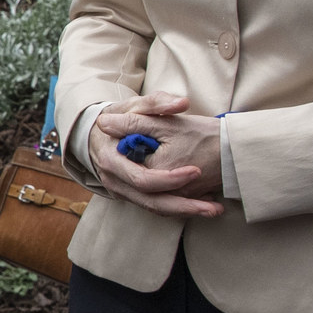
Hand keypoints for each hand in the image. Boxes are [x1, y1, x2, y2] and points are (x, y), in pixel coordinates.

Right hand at [90, 93, 224, 218]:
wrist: (98, 133)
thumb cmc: (118, 118)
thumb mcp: (135, 105)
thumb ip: (158, 102)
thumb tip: (182, 103)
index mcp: (112, 160)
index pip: (141, 178)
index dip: (169, 179)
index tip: (197, 170)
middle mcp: (115, 181)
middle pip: (150, 201)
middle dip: (184, 205)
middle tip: (212, 204)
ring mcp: (123, 191)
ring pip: (155, 208)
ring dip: (186, 210)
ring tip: (215, 208)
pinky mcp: (133, 195)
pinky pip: (157, 206)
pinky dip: (181, 206)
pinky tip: (205, 202)